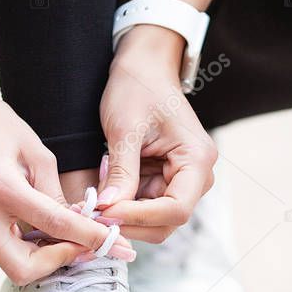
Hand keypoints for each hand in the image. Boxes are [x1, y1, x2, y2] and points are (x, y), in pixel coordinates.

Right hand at [0, 82, 133, 284]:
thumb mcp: (35, 151)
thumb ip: (55, 192)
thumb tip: (79, 223)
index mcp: (0, 188)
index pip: (54, 224)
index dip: (90, 237)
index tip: (116, 245)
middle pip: (24, 269)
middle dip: (59, 263)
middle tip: (85, 246)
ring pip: (13, 263)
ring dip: (44, 256)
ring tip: (70, 234)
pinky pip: (3, 250)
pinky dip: (27, 246)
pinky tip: (43, 226)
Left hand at [96, 25, 217, 241]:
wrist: (143, 69)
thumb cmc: (138, 88)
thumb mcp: (125, 129)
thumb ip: (121, 171)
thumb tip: (108, 210)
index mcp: (197, 159)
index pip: (176, 208)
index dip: (141, 217)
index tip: (105, 213)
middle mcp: (197, 175)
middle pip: (168, 221)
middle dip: (132, 222)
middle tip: (94, 216)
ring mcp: (182, 179)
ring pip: (156, 220)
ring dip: (126, 218)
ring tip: (95, 205)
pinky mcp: (165, 180)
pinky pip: (146, 207)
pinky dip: (124, 208)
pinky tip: (103, 197)